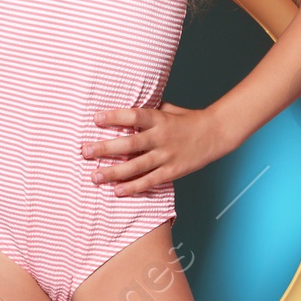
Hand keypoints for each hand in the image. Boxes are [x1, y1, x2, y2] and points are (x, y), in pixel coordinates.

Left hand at [81, 104, 224, 195]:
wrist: (215, 134)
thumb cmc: (187, 119)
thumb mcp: (168, 109)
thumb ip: (147, 112)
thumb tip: (122, 111)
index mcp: (159, 119)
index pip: (134, 116)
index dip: (115, 116)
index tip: (95, 118)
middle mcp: (161, 137)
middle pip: (130, 143)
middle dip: (105, 148)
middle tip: (85, 151)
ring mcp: (167, 156)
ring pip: (136, 166)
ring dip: (113, 172)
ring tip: (94, 176)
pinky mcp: (173, 171)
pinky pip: (150, 181)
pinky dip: (133, 187)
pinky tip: (117, 191)